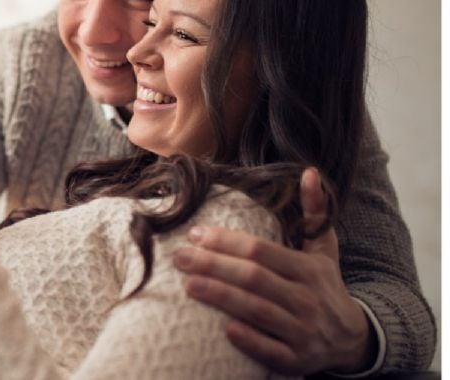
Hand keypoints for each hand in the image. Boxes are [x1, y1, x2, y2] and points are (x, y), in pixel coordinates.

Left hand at [172, 168, 373, 374]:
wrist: (352, 339)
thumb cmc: (324, 286)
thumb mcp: (323, 250)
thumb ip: (314, 212)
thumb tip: (308, 172)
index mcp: (308, 270)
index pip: (262, 251)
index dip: (227, 242)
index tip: (196, 234)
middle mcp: (307, 299)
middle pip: (254, 278)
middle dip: (214, 266)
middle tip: (180, 257)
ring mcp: (303, 331)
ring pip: (257, 311)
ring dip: (221, 298)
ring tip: (188, 285)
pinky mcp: (298, 360)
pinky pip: (271, 351)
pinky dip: (249, 339)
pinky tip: (223, 329)